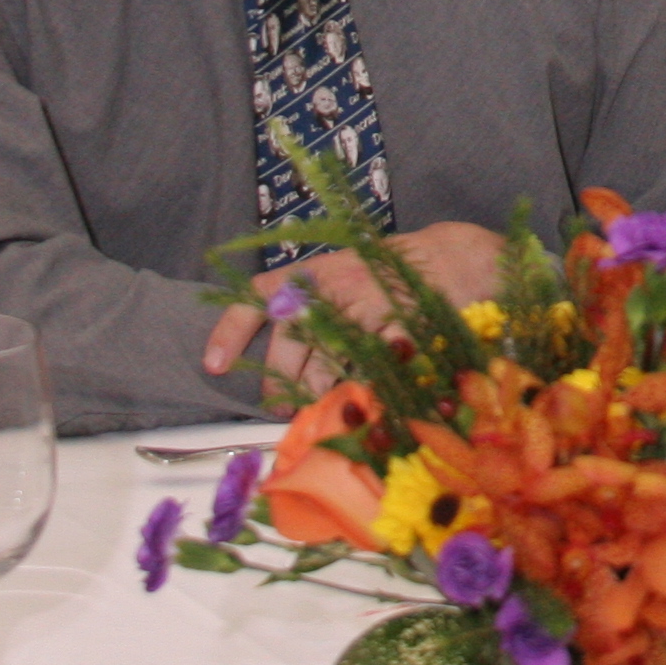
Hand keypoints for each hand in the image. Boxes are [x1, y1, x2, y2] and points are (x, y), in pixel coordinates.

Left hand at [201, 220, 509, 406]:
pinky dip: (356, 393)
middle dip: (280, 383)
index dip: (230, 331)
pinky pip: (362, 374)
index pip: (256, 296)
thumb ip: (310, 306)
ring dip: (317, 394)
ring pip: (322, 367)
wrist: (452, 258)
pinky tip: (359, 398)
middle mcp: (330, 287)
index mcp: (312, 273)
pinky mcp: (391, 328)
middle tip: (281, 406)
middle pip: (287, 346)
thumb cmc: (392, 274)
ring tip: (320, 403)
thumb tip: (277, 359)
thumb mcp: (343, 274)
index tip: (213, 364)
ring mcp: (361, 307)